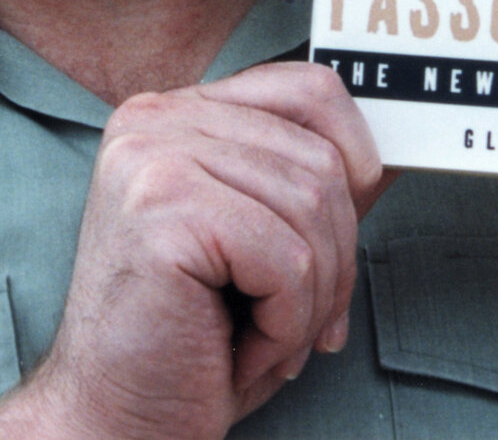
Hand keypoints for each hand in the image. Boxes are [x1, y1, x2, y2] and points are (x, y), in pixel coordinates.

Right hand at [0, 63, 387, 439]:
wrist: (111, 418)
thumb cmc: (185, 342)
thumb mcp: (261, 249)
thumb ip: (312, 190)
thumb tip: (386, 160)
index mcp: (175, 115)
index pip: (306, 91)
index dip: (353, 160)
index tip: (342, 235)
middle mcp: (155, 120)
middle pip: (321, 159)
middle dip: (335, 258)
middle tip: (299, 321)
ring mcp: (153, 158)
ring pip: (313, 209)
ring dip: (310, 300)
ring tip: (264, 336)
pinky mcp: (162, 208)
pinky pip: (289, 260)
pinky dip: (287, 322)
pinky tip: (241, 347)